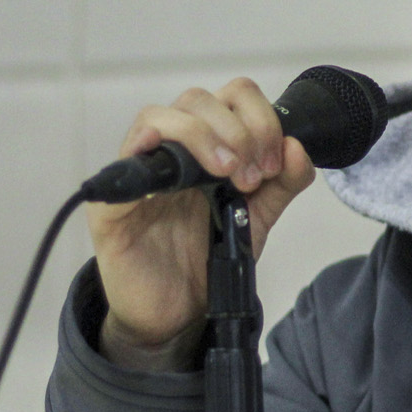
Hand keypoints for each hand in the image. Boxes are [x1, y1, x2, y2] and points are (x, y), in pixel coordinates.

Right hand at [88, 78, 316, 370]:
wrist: (179, 314)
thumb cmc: (208, 258)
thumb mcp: (257, 218)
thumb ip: (283, 184)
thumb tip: (297, 146)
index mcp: (209, 145)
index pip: (232, 97)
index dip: (260, 119)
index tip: (273, 164)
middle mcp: (173, 149)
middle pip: (197, 99)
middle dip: (238, 131)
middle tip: (253, 175)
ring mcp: (141, 171)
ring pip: (159, 117)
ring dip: (202, 136)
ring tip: (227, 174)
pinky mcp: (114, 202)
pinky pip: (122, 163)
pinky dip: (149, 153)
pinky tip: (177, 174)